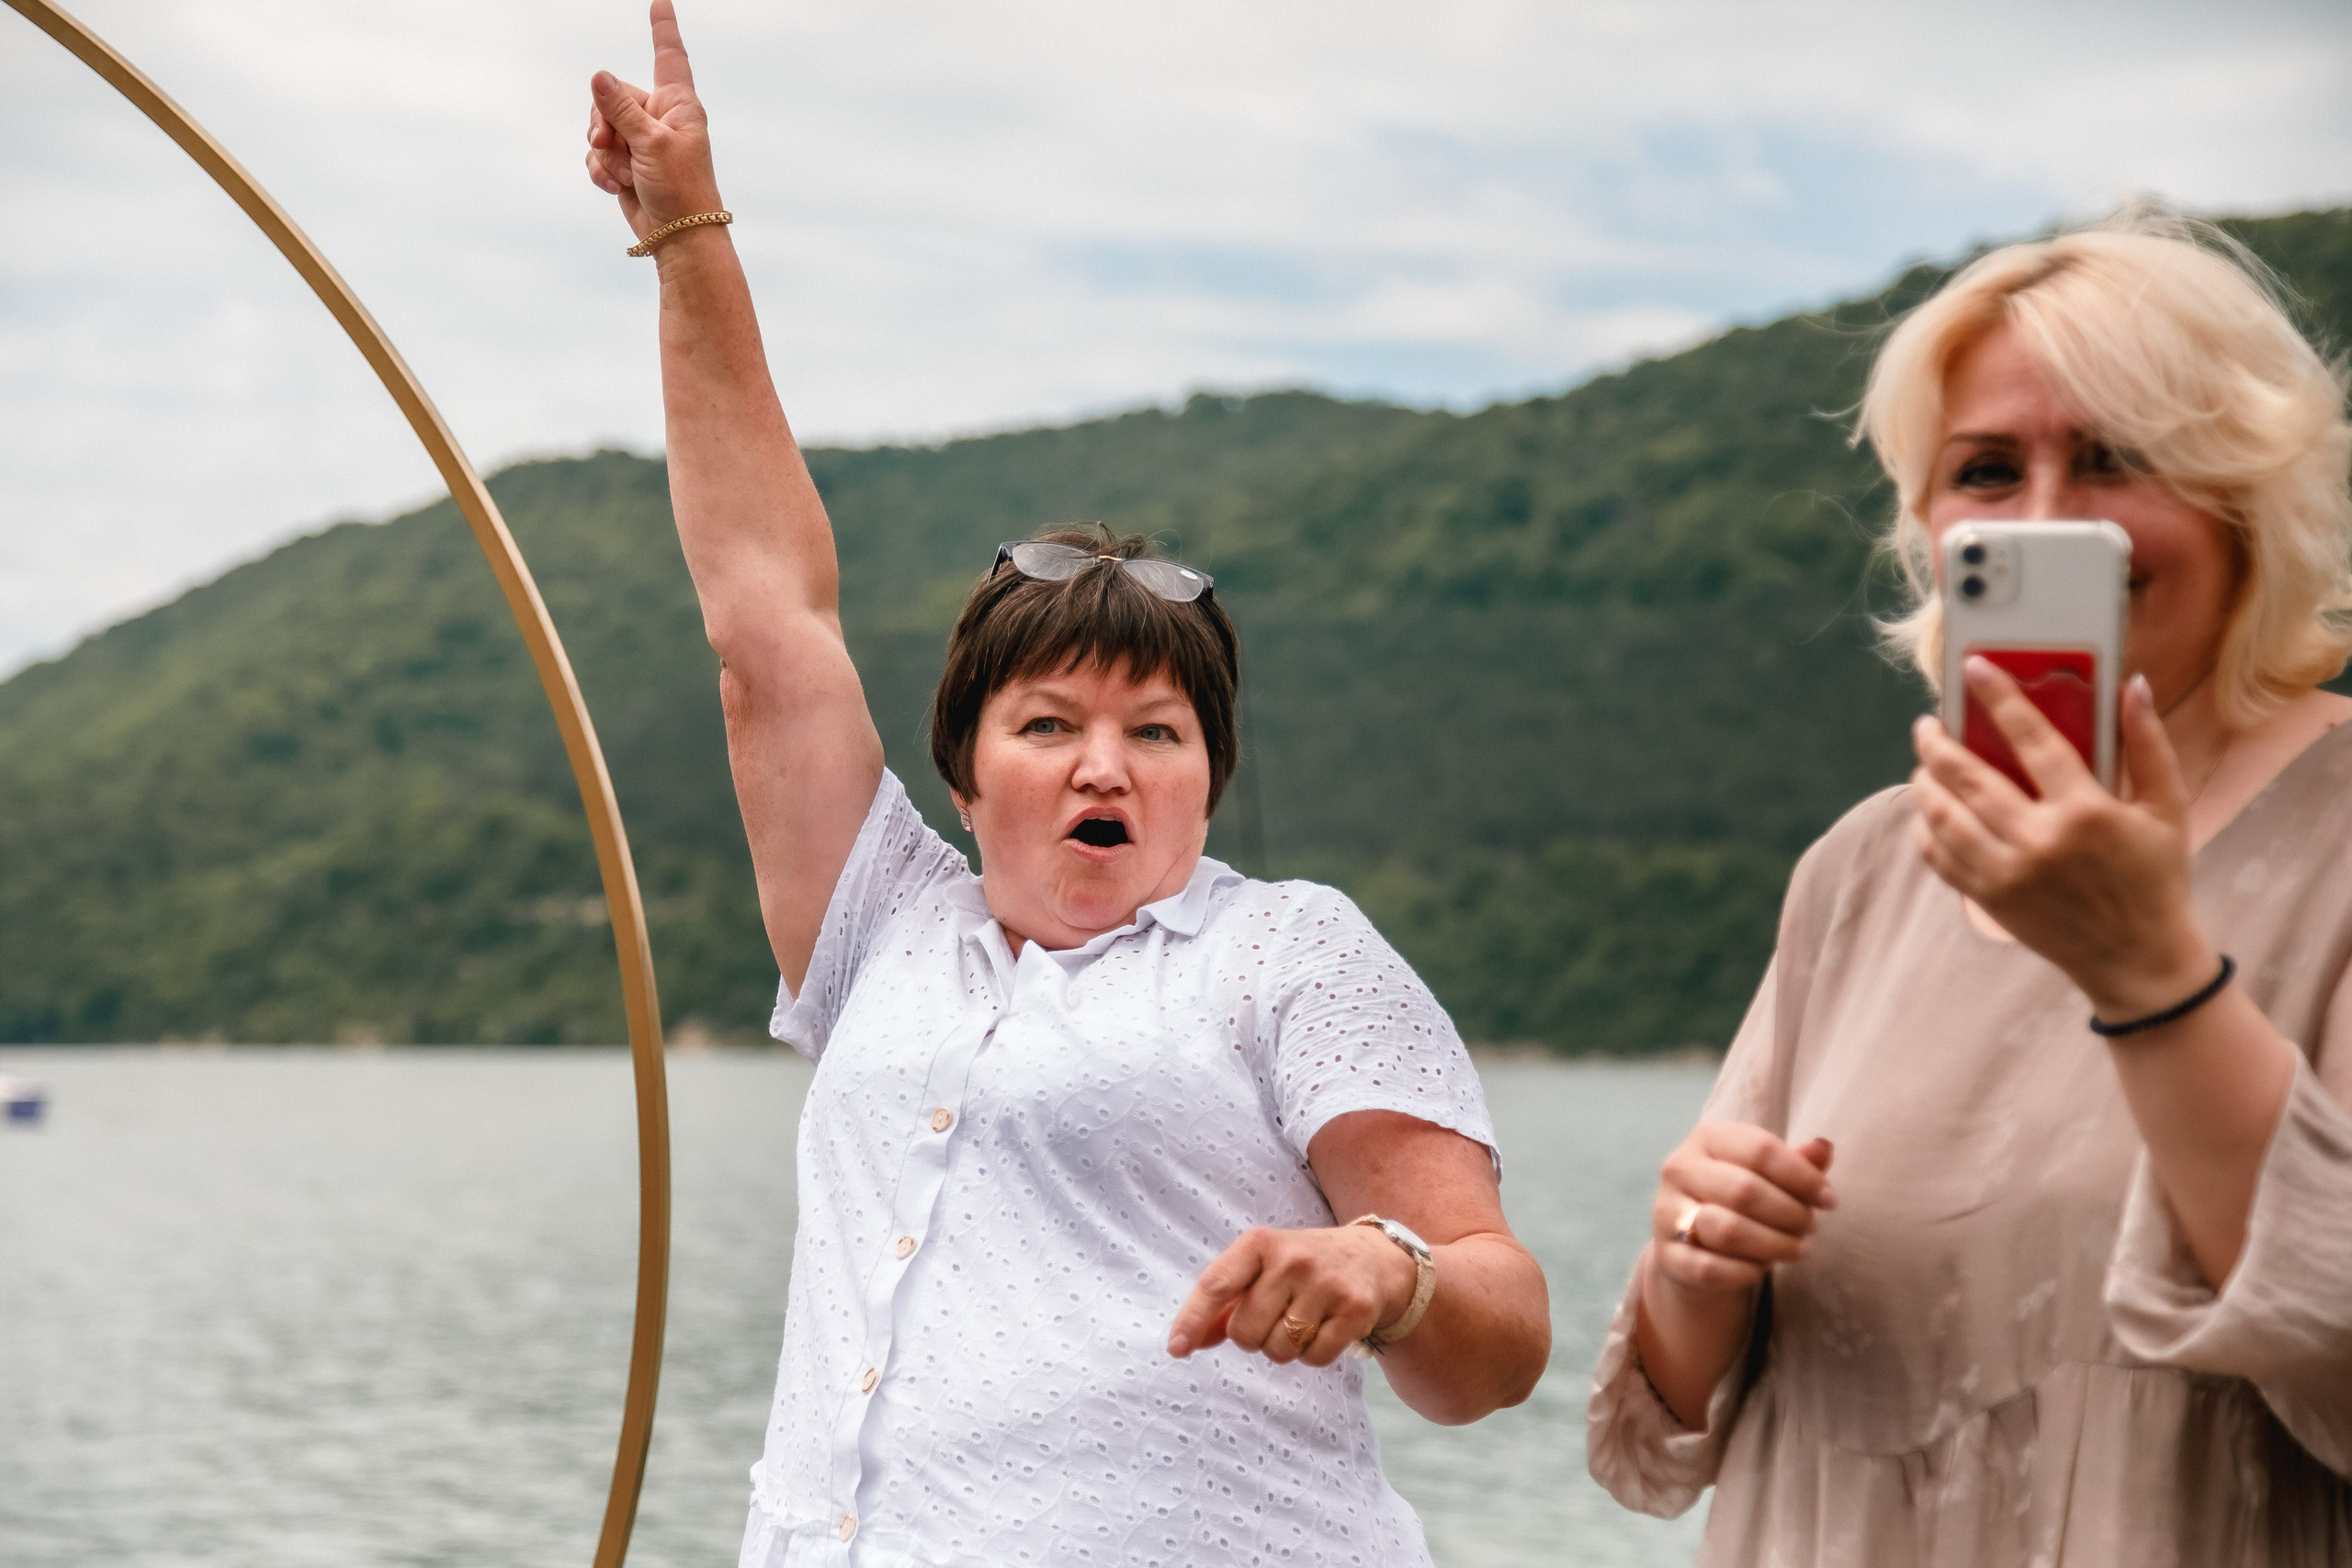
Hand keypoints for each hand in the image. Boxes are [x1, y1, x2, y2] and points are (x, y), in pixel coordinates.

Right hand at [586, 0, 722, 238]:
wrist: (679, 236)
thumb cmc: (680, 189)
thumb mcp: (651, 143)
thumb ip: (621, 108)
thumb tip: (599, 75)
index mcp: (678, 105)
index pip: (669, 56)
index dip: (663, 27)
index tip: (661, 0)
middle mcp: (659, 118)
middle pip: (612, 96)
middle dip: (604, 122)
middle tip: (610, 145)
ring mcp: (641, 141)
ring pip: (600, 127)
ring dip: (603, 153)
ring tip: (622, 173)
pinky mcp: (626, 163)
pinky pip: (597, 155)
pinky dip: (601, 170)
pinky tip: (615, 187)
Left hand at [1166, 1224, 1416, 1367]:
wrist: (1373, 1258)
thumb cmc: (1300, 1268)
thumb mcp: (1260, 1269)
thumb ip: (1223, 1305)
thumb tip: (1185, 1343)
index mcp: (1260, 1243)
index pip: (1216, 1285)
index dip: (1192, 1320)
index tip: (1176, 1350)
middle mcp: (1292, 1259)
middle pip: (1245, 1333)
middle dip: (1253, 1338)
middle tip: (1274, 1319)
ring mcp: (1326, 1284)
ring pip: (1280, 1350)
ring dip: (1284, 1348)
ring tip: (1301, 1321)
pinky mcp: (1355, 1309)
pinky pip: (1315, 1358)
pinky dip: (1313, 1355)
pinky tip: (1324, 1329)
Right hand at [1649, 1123, 1834, 1294]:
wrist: (1693, 1242)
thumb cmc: (1739, 1199)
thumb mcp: (1766, 1173)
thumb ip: (1795, 1161)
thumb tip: (1823, 1147)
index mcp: (1707, 1137)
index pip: (1760, 1149)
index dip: (1803, 1176)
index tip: (1829, 1199)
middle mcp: (1680, 1169)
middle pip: (1745, 1190)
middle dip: (1790, 1213)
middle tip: (1811, 1227)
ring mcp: (1667, 1212)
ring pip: (1728, 1230)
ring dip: (1774, 1244)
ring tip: (1798, 1249)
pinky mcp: (1667, 1255)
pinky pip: (1712, 1268)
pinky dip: (1746, 1271)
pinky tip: (1762, 1267)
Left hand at [1910, 660, 2215, 1018]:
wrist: (2139, 960)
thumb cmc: (2157, 878)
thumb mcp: (2167, 809)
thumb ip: (2149, 745)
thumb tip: (2132, 684)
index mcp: (2086, 812)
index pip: (2032, 739)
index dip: (1999, 698)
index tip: (1974, 668)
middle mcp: (2039, 842)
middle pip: (1968, 777)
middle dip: (1937, 743)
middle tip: (1927, 724)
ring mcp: (2007, 874)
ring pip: (1942, 816)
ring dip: (1924, 782)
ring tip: (1923, 765)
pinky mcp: (1989, 899)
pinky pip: (1939, 856)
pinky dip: (1925, 827)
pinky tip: (1928, 810)